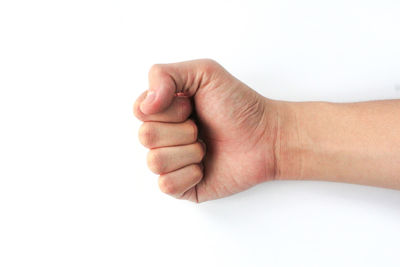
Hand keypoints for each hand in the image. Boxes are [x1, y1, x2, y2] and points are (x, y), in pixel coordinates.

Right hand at [134, 59, 280, 202]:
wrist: (266, 137)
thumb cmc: (239, 106)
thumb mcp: (205, 72)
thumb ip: (165, 74)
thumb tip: (145, 105)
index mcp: (164, 110)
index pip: (140, 111)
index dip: (168, 110)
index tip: (191, 106)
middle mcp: (164, 136)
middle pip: (146, 136)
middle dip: (181, 130)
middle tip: (202, 127)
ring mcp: (171, 162)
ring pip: (155, 162)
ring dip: (188, 152)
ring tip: (206, 146)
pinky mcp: (181, 186)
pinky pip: (166, 184)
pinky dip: (190, 174)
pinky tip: (204, 167)